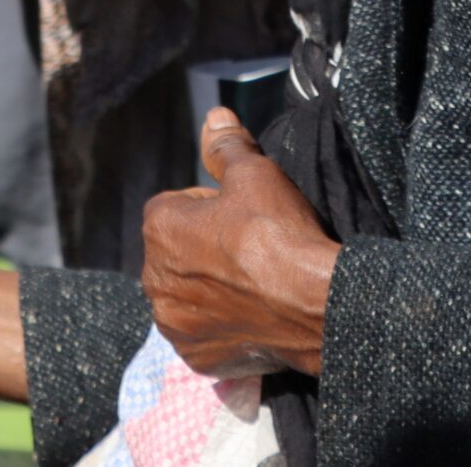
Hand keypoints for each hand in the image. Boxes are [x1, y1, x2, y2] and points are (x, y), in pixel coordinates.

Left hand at [142, 109, 338, 378]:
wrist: (317, 305)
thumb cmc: (280, 234)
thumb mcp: (255, 174)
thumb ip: (226, 146)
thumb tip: (214, 115)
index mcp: (157, 226)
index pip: (175, 207)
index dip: (211, 209)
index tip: (243, 217)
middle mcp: (153, 277)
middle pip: (178, 252)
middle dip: (204, 249)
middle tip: (250, 252)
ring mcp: (173, 321)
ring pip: (186, 293)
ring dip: (209, 288)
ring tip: (251, 285)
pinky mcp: (195, 356)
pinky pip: (200, 334)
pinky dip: (219, 326)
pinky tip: (249, 316)